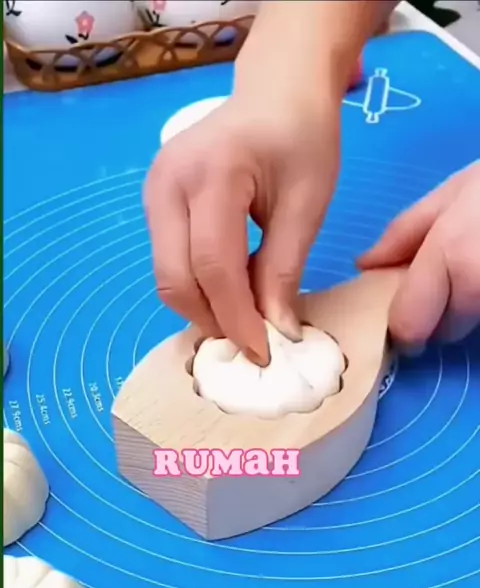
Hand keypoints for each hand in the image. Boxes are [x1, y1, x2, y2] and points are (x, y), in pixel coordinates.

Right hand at [144, 91, 339, 365]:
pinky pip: (168, 261)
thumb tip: (276, 332)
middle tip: (252, 341)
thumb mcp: (306, 204)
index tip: (263, 352)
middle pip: (176, 277)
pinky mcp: (154, 201)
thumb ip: (284, 269)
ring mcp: (154, 191)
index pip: (214, 265)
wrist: (276, 92)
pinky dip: (197, 287)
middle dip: (213, 319)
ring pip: (166, 275)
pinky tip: (230, 291)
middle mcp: (168, 182)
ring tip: (244, 316)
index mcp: (213, 173)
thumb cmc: (302, 139)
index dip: (236, 317)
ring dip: (203, 307)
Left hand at [358, 161, 479, 347]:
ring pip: (471, 326)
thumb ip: (404, 233)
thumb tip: (364, 266)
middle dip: (439, 316)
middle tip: (451, 279)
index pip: (410, 325)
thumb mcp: (453, 193)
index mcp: (450, 257)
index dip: (403, 327)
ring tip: (476, 266)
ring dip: (467, 310)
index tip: (404, 318)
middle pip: (444, 333)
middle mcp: (478, 287)